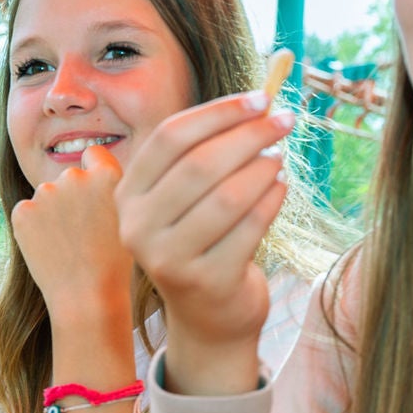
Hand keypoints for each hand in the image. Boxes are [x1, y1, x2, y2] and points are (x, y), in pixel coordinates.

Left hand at [10, 144, 131, 326]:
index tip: (93, 194)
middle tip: (81, 232)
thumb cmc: (114, 264)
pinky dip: (33, 228)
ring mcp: (45, 193)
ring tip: (67, 246)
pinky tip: (49, 249)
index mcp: (107, 175)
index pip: (94, 154)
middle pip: (69, 177)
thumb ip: (110, 191)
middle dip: (72, 197)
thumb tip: (95, 176)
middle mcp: (74, 176)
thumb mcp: (127, 217)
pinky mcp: (22, 212)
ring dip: (52, 213)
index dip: (93, 172)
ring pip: (46, 196)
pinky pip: (26, 213)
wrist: (86, 297)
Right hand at [114, 93, 294, 395]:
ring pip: (226, 196)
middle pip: (198, 164)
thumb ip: (207, 149)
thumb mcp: (187, 196)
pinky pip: (249, 228)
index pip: (170, 137)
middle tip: (285, 121)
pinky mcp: (205, 282)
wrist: (207, 314)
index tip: (261, 98)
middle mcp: (137, 227)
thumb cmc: (202, 239)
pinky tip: (281, 189)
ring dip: (263, 169)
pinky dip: (272, 201)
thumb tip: (260, 100)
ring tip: (280, 158)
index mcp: (127, 195)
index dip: (219, 112)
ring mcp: (167, 259)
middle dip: (249, 135)